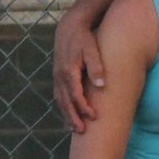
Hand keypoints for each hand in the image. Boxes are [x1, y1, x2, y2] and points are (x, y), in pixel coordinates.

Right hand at [52, 10, 106, 132]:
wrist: (70, 27)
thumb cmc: (84, 39)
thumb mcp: (92, 49)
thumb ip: (96, 67)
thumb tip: (101, 85)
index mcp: (69, 71)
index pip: (76, 95)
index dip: (84, 107)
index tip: (94, 116)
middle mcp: (60, 76)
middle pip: (65, 102)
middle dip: (73, 117)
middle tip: (82, 131)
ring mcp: (57, 77)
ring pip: (60, 101)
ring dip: (67, 115)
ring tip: (74, 128)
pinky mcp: (58, 76)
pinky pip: (59, 96)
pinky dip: (63, 108)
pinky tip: (68, 116)